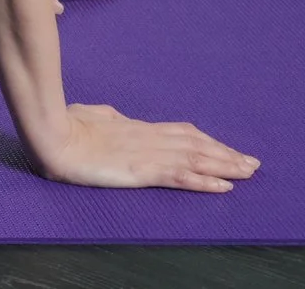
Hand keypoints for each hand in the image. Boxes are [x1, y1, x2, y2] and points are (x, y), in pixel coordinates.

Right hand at [34, 102, 260, 192]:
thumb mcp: (94, 117)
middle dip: (226, 154)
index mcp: (137, 128)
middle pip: (197, 145)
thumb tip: (117, 117)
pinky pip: (180, 177)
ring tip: (248, 172)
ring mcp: (148, 154)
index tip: (226, 147)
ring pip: (196, 159)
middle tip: (252, 163)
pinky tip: (224, 187)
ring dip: (225, 166)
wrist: (52, 135)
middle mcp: (149, 138)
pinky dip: (205, 181)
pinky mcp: (142, 170)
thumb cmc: (65, 124)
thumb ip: (110, 119)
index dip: (207, 141)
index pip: (182, 133)